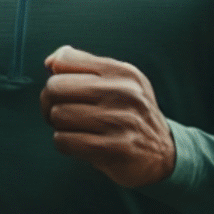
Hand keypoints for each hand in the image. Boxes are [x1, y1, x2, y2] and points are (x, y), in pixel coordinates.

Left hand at [40, 46, 175, 186]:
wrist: (163, 153)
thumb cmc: (131, 115)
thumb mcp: (120, 83)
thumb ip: (85, 66)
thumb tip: (50, 62)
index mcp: (122, 72)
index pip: (65, 60)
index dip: (56, 77)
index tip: (64, 91)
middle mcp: (123, 92)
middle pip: (55, 88)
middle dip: (50, 103)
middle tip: (62, 113)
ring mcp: (120, 120)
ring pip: (58, 116)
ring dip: (60, 126)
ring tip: (77, 129)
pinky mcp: (113, 148)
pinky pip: (64, 141)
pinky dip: (65, 144)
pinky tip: (81, 143)